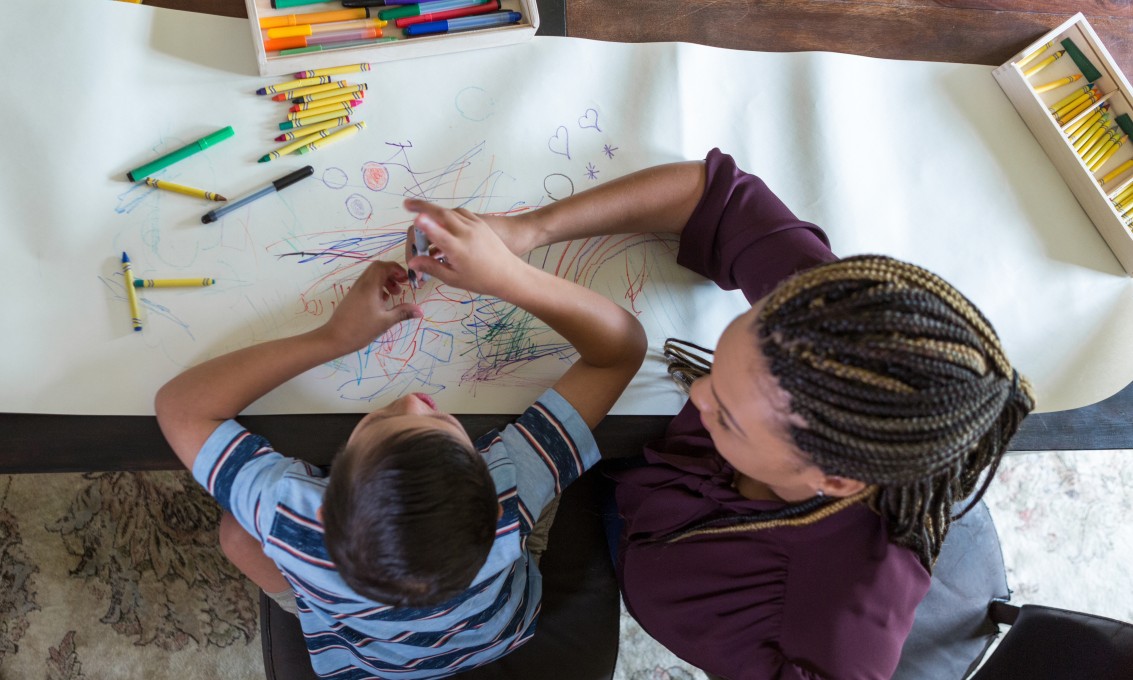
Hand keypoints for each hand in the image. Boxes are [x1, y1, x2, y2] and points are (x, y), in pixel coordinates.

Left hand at [324, 260, 421, 351]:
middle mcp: (362, 284)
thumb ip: (403, 313)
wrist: (334, 338)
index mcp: (370, 286)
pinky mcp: (353, 296)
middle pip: (378, 268)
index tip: (406, 280)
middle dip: (392, 273)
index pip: (384, 266)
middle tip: (401, 284)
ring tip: (394, 294)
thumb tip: (420, 311)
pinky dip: (378, 286)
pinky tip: (383, 301)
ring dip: (385, 280)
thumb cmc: (360, 330)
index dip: (397, 269)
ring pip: (372, 275)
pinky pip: (367, 283)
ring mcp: (356, 289)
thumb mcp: (385, 322)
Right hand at [403, 199, 527, 298]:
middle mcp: (466, 233)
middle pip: (442, 214)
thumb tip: (412, 262)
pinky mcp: (481, 223)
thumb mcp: (454, 278)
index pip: (438, 233)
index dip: (425, 225)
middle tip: (407, 204)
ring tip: (422, 212)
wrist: (509, 274)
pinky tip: (443, 220)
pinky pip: (461, 214)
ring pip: (450, 212)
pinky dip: (449, 214)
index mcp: (458, 249)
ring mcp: (475, 226)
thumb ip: (432, 267)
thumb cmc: (481, 280)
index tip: (415, 217)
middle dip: (423, 206)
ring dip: (435, 210)